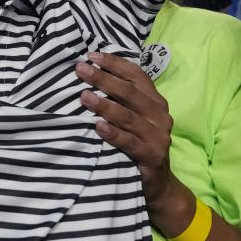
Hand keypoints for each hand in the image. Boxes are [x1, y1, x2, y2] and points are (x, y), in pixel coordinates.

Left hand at [77, 50, 175, 206]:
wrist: (158, 184)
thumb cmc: (139, 144)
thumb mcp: (134, 118)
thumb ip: (121, 100)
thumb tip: (89, 74)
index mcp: (155, 101)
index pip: (136, 75)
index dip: (114, 63)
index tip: (91, 55)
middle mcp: (159, 115)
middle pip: (130, 92)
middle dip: (103, 79)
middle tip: (81, 69)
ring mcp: (158, 136)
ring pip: (128, 116)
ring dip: (104, 105)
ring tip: (83, 96)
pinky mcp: (152, 156)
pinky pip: (130, 142)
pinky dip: (113, 134)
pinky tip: (98, 127)